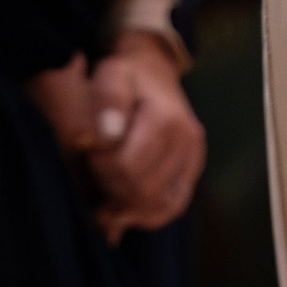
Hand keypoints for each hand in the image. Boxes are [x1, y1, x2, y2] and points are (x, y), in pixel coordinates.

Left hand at [79, 44, 205, 239]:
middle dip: (112, 184)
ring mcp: (194, 156)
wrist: (154, 72)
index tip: (91, 151)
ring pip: (159, 205)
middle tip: (97, 166)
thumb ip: (107, 100)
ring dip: (128, 204)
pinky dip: (148, 214)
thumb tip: (108, 134)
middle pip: (143, 190)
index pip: (128, 167)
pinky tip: (125, 209)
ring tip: (107, 188)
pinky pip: (174, 206)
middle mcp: (187, 139)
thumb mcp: (111, 75)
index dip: (102, 167)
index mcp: (165, 118)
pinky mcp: (194, 168)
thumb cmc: (126, 76)